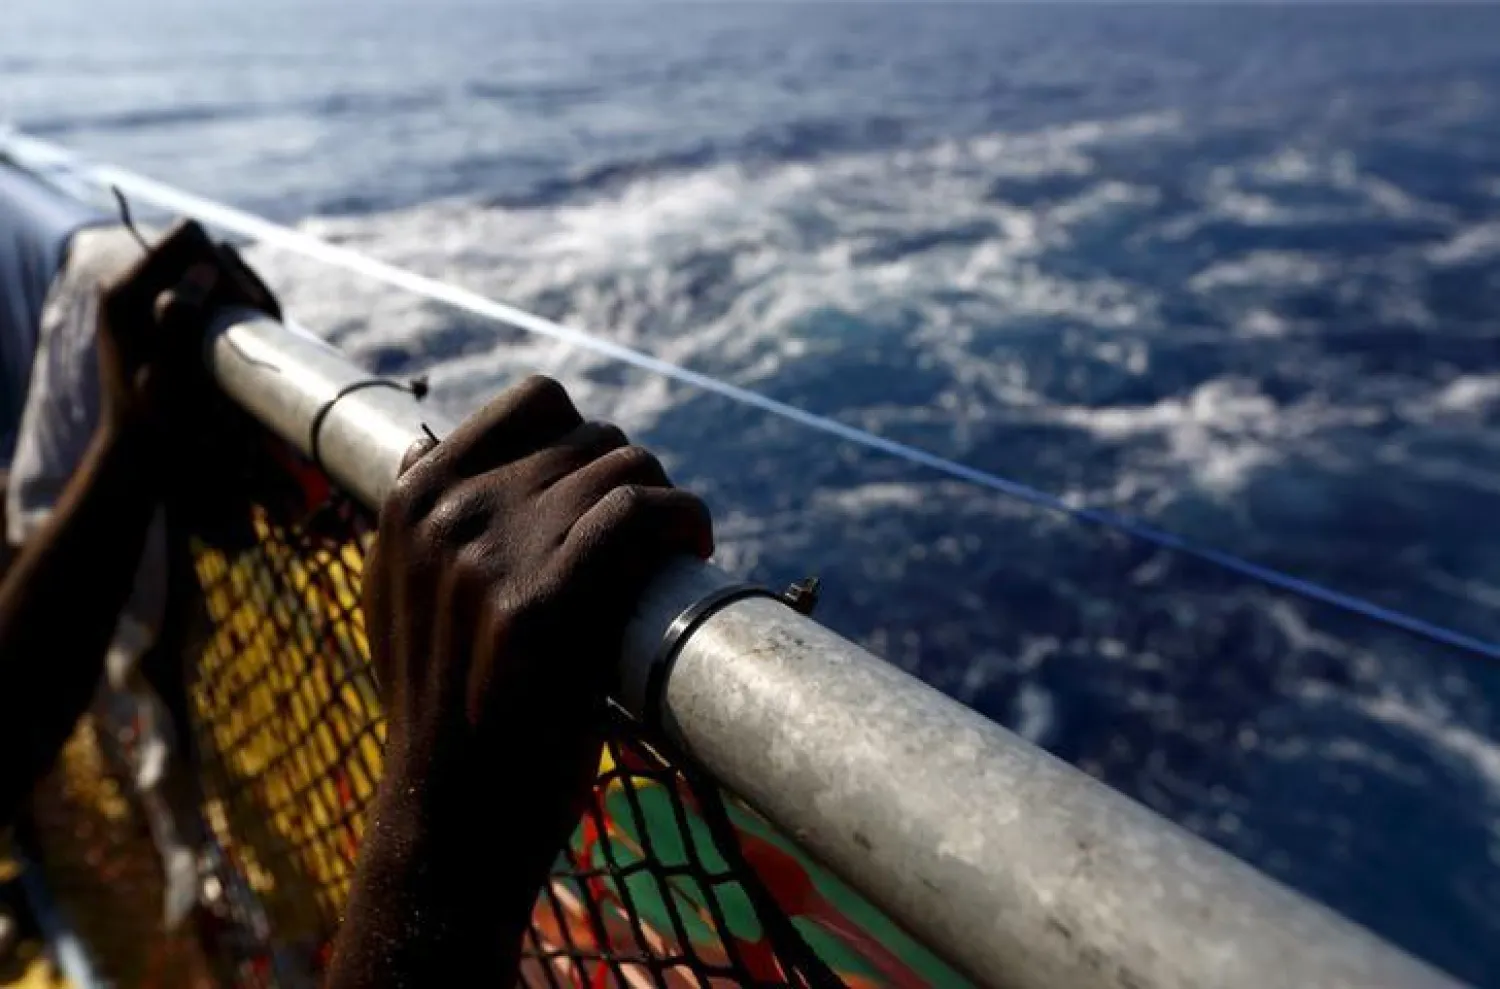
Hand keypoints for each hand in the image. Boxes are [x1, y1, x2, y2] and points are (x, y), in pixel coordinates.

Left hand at [99, 220, 290, 544]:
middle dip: (235, 283)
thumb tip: (203, 270)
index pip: (188, 238)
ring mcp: (144, 299)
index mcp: (124, 292)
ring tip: (247, 343)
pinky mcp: (160, 314)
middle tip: (255, 331)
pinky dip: (230, 310)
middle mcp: (129, 286)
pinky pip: (206, 292)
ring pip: (208, 272)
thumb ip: (182, 321)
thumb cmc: (161, 427)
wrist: (142, 456)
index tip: (243, 310)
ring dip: (237, 300)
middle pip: (200, 251)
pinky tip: (239, 343)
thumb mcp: (171, 378)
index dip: (224, 266)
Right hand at [363, 376, 712, 847]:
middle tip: (652, 543)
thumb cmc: (441, 708)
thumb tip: (427, 440)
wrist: (452, 815)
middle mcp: (446, 514)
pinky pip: (638, 512)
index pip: (536, 401)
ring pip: (625, 468)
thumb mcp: (393, 599)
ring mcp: (491, 555)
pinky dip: (683, 520)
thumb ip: (413, 521)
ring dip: (668, 505)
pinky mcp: (542, 605)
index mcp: (413, 500)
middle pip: (593, 440)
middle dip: (635, 484)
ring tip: (674, 552)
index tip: (608, 492)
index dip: (591, 438)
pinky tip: (693, 551)